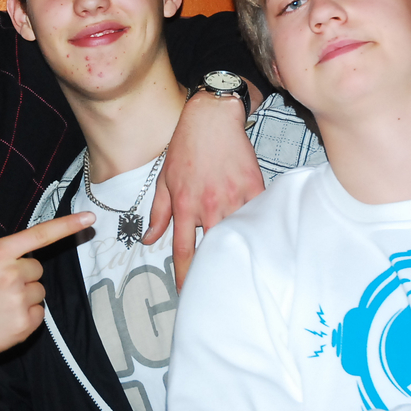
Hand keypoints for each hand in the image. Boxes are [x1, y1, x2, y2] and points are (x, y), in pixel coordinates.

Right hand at [0, 188, 94, 375]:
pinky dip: (27, 316)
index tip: (90, 217)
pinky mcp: (26, 323)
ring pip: (39, 290)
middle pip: (37, 267)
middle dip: (22, 274)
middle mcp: (11, 275)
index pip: (38, 235)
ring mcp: (19, 301)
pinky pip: (40, 312)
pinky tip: (5, 318)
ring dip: (25, 295)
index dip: (66, 225)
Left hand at [145, 91, 263, 290]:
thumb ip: (158, 212)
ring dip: (238, 254)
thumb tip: (149, 240)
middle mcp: (209, 204)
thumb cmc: (185, 147)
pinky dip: (258, 230)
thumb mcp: (164, 179)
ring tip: (240, 273)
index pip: (183, 249)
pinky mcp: (254, 187)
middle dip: (213, 271)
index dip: (185, 275)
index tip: (187, 292)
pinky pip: (258, 216)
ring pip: (238, 235)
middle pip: (213, 249)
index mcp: (184, 204)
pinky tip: (260, 245)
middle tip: (216, 290)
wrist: (211, 118)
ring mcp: (234, 196)